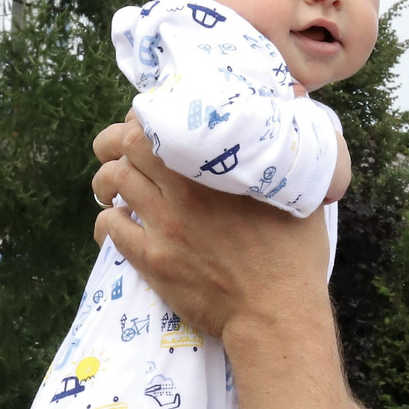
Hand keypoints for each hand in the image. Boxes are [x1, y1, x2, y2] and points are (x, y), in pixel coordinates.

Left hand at [88, 120, 331, 344]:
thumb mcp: (301, 188)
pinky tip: (116, 222)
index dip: (144, 119)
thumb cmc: (294, 254)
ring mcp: (164, 225)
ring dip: (106, 180)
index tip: (147, 127)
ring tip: (112, 188)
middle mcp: (184, 190)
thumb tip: (294, 94)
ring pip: (113, 182)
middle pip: (126, 145)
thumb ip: (287, 140)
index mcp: (216, 166)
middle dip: (114, 142)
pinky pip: (110, 228)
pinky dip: (106, 220)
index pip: (160, 121)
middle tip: (119, 151)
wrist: (276, 313)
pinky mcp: (152, 260)